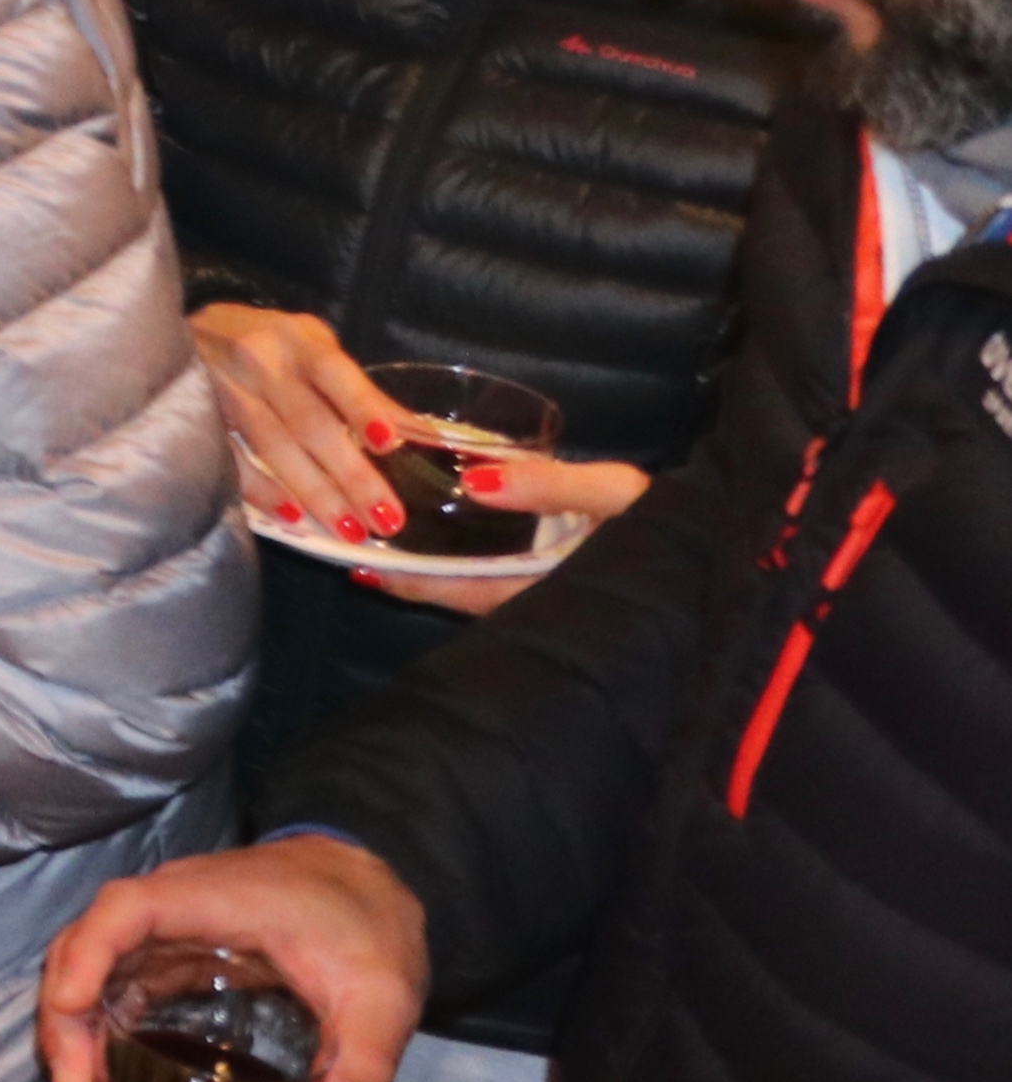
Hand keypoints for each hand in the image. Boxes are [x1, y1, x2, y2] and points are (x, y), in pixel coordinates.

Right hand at [37, 836, 428, 1081]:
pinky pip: (114, 981)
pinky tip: (104, 1072)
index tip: (71, 1010)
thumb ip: (362, 1063)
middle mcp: (171, 907)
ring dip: (71, 1025)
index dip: (88, 955)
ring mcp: (166, 930)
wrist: (368, 883)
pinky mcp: (172, 953)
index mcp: (211, 900)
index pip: (125, 912)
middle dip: (65, 1016)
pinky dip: (95, 1024)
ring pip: (88, 964)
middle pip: (85, 944)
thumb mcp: (381, 998)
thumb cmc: (367, 924)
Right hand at [193, 303, 401, 542]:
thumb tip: (420, 433)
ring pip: (274, 446)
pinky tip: (291, 517)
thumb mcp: (312, 348)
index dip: (360, 407)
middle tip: (387, 518)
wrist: (180, 331)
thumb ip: (358, 390)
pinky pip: (231, 459)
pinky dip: (261, 489)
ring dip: (315, 492)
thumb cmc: (264, 343)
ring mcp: (222, 388)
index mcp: (296, 339)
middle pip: (309, 422)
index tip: (389, 445)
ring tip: (350, 529)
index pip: (334, 374)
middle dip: (351, 474)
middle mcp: (259, 360)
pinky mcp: (196, 414)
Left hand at [363, 449, 648, 613]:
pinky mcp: (564, 583)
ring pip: (480, 588)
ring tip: (383, 548)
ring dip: (435, 572)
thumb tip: (473, 482)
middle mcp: (546, 599)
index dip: (416, 583)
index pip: (468, 591)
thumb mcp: (614, 494)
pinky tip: (440, 543)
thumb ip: (548, 486)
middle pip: (464, 594)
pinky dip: (466, 563)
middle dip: (414, 580)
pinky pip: (502, 578)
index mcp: (553, 586)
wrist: (725, 547)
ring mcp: (554, 594)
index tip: (366, 570)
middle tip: (357, 557)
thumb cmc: (672, 521)